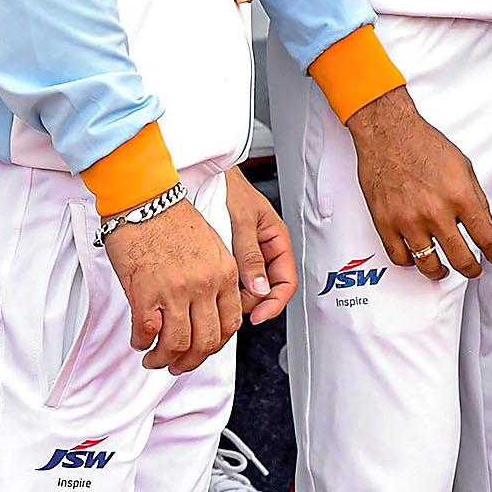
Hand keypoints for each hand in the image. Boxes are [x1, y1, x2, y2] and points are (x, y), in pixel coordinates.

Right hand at [103, 192, 241, 373]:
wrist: (146, 199)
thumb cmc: (174, 220)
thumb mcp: (211, 247)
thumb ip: (215, 280)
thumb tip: (209, 312)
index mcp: (226, 272)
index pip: (231, 324)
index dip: (215, 344)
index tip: (203, 349)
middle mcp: (206, 284)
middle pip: (207, 341)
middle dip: (192, 361)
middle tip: (178, 365)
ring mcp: (177, 290)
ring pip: (178, 344)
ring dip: (164, 359)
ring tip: (154, 359)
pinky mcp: (147, 292)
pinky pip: (147, 333)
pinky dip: (142, 343)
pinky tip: (139, 341)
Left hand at [224, 166, 296, 322]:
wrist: (205, 174)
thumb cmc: (228, 187)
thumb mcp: (242, 221)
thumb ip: (249, 255)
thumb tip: (259, 289)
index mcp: (276, 241)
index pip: (285, 282)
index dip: (274, 303)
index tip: (257, 317)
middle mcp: (264, 251)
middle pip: (266, 290)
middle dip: (251, 302)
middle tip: (228, 305)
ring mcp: (247, 255)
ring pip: (248, 288)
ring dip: (235, 296)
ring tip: (216, 295)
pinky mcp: (228, 258)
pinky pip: (232, 280)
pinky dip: (224, 289)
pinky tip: (210, 288)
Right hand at [344, 86, 491, 282]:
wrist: (389, 134)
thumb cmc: (425, 145)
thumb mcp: (464, 167)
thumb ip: (478, 199)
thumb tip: (489, 225)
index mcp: (460, 196)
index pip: (485, 236)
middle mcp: (435, 212)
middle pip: (460, 257)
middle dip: (472, 269)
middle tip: (474, 270)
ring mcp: (408, 220)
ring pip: (428, 263)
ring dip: (440, 272)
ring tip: (444, 271)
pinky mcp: (385, 223)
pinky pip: (399, 256)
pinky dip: (410, 262)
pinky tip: (417, 259)